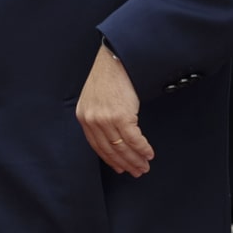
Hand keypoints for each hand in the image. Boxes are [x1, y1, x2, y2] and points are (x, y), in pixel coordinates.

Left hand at [75, 41, 153, 176]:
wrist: (115, 60)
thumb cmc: (107, 77)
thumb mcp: (94, 99)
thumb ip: (98, 117)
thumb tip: (112, 137)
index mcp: (84, 117)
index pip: (97, 146)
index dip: (110, 159)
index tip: (120, 168)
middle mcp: (92, 120)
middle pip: (110, 150)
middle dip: (126, 163)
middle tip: (137, 172)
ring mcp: (106, 119)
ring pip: (123, 147)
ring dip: (136, 159)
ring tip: (144, 166)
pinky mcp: (121, 116)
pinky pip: (134, 139)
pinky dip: (143, 149)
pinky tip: (149, 154)